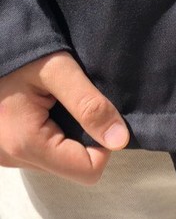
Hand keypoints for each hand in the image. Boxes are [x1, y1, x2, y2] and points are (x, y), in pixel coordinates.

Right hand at [0, 51, 129, 183]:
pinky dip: (50, 132)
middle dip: (83, 137)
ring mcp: (5, 155)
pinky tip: (42, 107)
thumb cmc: (18, 47)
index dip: (102, 144)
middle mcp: (12, 158)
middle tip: (71, 102)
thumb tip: (120, 140)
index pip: (88, 171)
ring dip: (67, 135)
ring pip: (58, 161)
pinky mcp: (3, 148)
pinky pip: (41, 151)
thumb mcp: (57, 70)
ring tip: (53, 102)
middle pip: (72, 167)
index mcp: (26, 144)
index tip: (94, 112)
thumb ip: (90, 105)